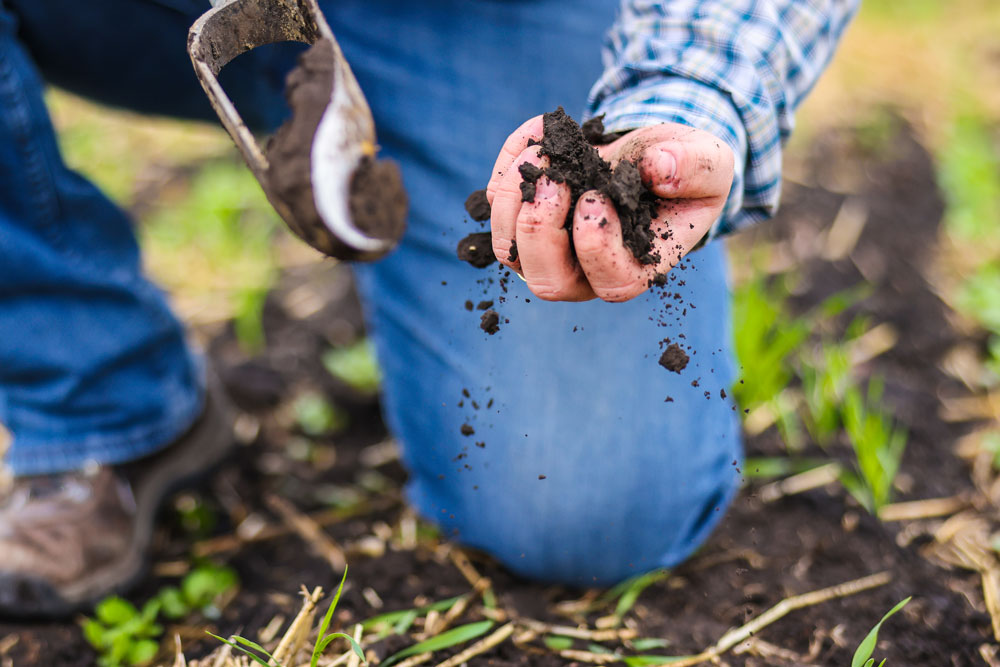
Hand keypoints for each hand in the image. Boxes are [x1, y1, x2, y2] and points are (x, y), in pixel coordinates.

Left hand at [485, 117, 733, 301]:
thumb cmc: (683, 169)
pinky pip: (498, 203)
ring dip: (515, 198)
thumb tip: (658, 168)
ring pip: (510, 249)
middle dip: (540, 229)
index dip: (595, 245)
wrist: (651, 154)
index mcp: (636, 267)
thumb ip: (695, 167)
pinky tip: (540, 128)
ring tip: (543, 150)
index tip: (597, 196)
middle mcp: (587, 270)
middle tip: (555, 180)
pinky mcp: (524, 217)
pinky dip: (510, 162)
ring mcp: (550, 249)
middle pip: (547, 280)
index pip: (610, 283)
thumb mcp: (709, 161)